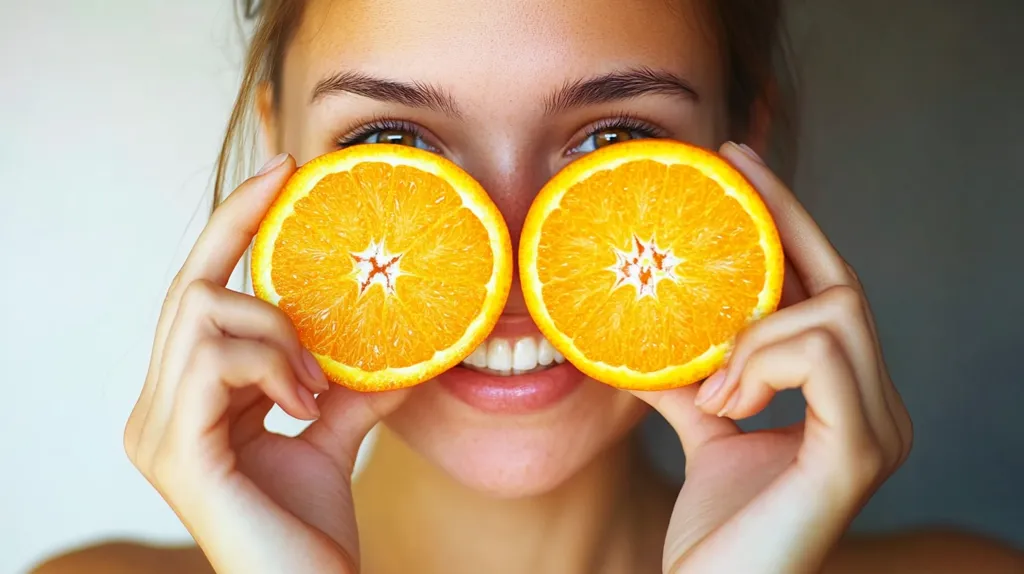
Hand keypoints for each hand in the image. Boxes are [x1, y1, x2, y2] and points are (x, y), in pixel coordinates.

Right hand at [123, 154, 407, 572]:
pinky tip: (305, 402)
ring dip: (274, 330)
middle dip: (239, 223)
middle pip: (189, 287)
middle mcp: (156, 409)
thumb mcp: (331, 434)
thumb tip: (402, 343)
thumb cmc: (308, 530)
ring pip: (201, 313)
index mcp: (187, 401)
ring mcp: (155, 430)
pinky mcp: (175, 450)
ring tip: (315, 380)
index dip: (232, 227)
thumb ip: (349, 386)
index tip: (282, 172)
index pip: (201, 295)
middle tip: (291, 180)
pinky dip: (271, 366)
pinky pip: (214, 361)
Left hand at [633, 143, 912, 572]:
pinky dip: (764, 363)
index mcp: (847, 401)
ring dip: (755, 334)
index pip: (824, 293)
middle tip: (729, 172)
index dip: (789, 223)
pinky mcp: (860, 450)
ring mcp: (880, 428)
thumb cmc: (714, 534)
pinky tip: (726, 404)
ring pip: (835, 312)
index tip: (740, 167)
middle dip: (783, 221)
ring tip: (713, 388)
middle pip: (840, 284)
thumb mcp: (701, 432)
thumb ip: (689, 381)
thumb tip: (644, 339)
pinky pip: (823, 353)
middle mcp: (879, 408)